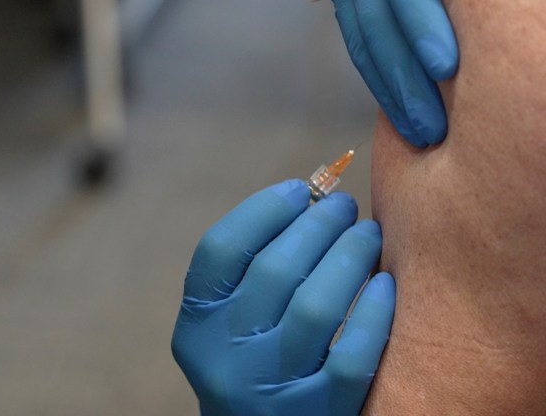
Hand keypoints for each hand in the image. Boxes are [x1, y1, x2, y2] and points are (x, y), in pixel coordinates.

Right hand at [172, 179, 395, 415]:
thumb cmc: (253, 360)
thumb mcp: (232, 321)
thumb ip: (254, 270)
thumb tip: (309, 204)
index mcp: (197, 325)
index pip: (220, 249)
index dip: (262, 209)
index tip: (299, 189)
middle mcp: (224, 357)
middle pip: (273, 270)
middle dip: (317, 224)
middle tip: (344, 205)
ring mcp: (270, 389)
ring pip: (315, 307)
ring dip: (349, 256)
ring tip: (368, 233)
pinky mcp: (317, 415)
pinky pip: (352, 357)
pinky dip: (372, 314)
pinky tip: (385, 284)